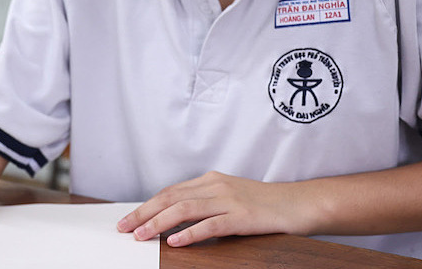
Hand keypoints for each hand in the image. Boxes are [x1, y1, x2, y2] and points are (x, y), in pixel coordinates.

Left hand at [116, 171, 299, 246]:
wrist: (297, 203)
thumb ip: (204, 205)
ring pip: (185, 209)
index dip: (146, 205)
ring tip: (142, 236)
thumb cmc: (263, 205)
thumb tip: (173, 221)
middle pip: (171, 197)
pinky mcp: (242, 216)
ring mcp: (229, 200)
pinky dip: (190, 233)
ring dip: (159, 223)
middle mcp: (216, 186)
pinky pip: (211, 224)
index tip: (128, 219)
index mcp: (211, 180)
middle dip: (144, 213)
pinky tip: (176, 241)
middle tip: (124, 228)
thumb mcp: (229, 199)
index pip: (170, 192)